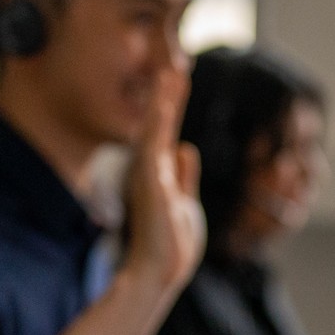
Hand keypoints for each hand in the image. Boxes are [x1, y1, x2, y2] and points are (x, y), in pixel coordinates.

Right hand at [121, 63, 204, 294]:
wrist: (161, 268)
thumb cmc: (172, 244)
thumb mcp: (184, 202)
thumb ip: (183, 176)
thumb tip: (185, 149)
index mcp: (160, 175)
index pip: (167, 134)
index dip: (172, 109)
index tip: (177, 81)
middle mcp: (151, 170)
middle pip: (160, 125)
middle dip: (168, 96)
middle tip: (175, 66)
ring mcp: (148, 172)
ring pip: (156, 127)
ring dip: (164, 98)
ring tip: (171, 70)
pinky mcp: (149, 176)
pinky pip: (155, 138)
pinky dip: (161, 115)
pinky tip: (166, 95)